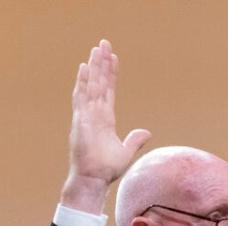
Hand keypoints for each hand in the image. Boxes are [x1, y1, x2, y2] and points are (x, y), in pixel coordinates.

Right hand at [61, 39, 150, 212]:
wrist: (93, 179)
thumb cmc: (106, 169)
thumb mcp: (125, 152)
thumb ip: (135, 140)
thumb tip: (146, 132)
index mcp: (105, 118)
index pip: (109, 90)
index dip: (111, 74)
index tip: (113, 57)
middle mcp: (94, 113)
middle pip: (99, 82)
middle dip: (101, 63)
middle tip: (104, 43)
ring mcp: (86, 115)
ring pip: (91, 85)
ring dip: (94, 67)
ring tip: (96, 48)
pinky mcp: (80, 120)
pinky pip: (81, 98)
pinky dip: (82, 82)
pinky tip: (84, 68)